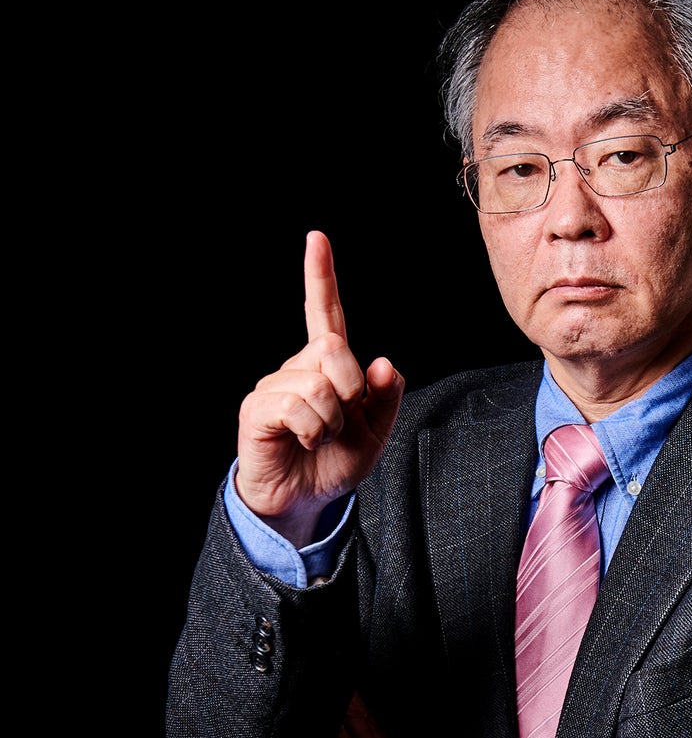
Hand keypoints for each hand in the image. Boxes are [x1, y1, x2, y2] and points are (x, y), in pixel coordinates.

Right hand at [234, 231, 404, 545]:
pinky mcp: (258, 407)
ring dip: (333, 422)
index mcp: (329, 365)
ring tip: (319, 438)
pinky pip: (298, 405)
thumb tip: (384, 363)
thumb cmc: (336, 461)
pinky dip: (314, 430)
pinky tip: (304, 441)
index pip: (326, 313)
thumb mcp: (376, 431)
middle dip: (352, 389)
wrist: (304, 500)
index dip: (321, 276)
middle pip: (337, 349)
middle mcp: (299, 366)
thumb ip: (387, 397)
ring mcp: (275, 384)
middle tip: (343, 421)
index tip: (316, 237)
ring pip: (320, 384)